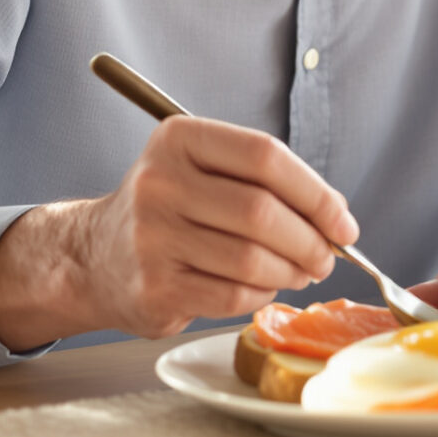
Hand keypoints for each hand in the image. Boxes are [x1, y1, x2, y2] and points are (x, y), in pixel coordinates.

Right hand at [0, 115, 358, 346]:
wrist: (94, 257)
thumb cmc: (170, 210)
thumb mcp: (205, 171)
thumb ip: (266, 182)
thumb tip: (336, 217)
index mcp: (179, 140)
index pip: (266, 156)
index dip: (316, 192)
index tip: (343, 221)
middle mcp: (160, 183)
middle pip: (262, 212)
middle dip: (311, 240)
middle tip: (327, 256)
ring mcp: (152, 238)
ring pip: (252, 260)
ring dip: (291, 272)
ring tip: (300, 272)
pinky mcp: (154, 288)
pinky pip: (233, 296)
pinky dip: (262, 295)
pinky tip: (263, 288)